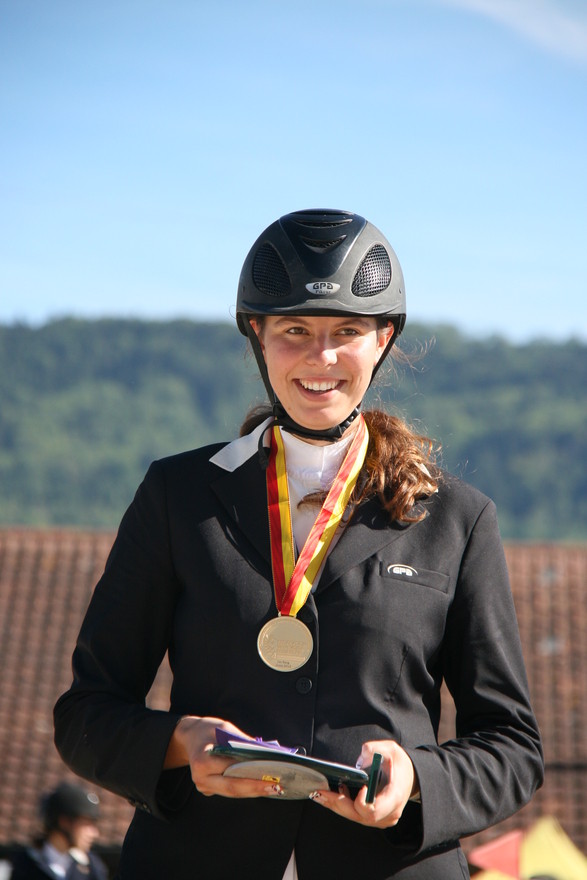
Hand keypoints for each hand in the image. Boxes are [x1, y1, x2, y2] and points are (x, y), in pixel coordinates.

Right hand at [165, 716, 284, 799]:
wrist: (191, 736)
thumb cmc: (209, 730)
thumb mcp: (226, 729)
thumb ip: (244, 743)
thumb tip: (267, 754)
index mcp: (202, 761)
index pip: (231, 769)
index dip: (252, 773)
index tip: (270, 774)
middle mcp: (200, 778)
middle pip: (232, 787)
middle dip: (256, 788)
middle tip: (276, 786)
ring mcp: (203, 786)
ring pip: (232, 792)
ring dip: (253, 791)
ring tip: (273, 788)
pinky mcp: (208, 789)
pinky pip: (229, 791)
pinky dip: (245, 789)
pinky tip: (260, 786)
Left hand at [310, 740, 417, 827]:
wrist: (410, 776)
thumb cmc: (399, 763)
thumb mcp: (391, 749)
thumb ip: (375, 749)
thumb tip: (362, 755)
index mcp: (395, 796)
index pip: (374, 810)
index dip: (362, 802)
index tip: (359, 787)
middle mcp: (389, 812)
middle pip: (360, 816)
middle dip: (338, 804)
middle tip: (321, 792)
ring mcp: (383, 818)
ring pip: (356, 818)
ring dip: (337, 805)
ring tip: (321, 793)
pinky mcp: (377, 819)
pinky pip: (357, 817)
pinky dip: (344, 807)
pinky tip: (333, 795)